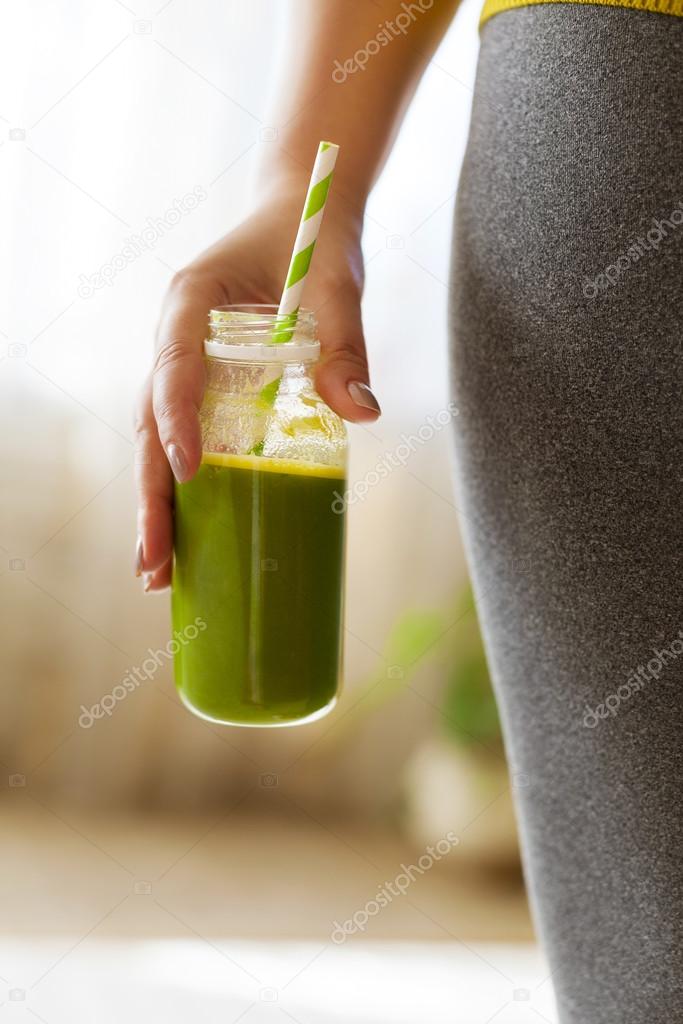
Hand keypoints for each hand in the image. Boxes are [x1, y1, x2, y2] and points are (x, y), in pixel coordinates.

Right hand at [134, 182, 378, 591]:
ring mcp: (185, 363)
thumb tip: (364, 413)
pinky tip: (191, 537)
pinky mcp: (206, 384)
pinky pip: (185, 437)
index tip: (189, 471)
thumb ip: (345, 344)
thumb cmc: (313, 236)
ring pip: (159, 439)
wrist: (301, 211)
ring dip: (159, 504)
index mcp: (191, 299)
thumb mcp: (337, 283)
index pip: (173, 364)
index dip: (176, 418)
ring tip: (159, 573)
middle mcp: (175, 335)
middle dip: (152, 493)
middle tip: (154, 563)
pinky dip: (184, 488)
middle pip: (150, 421)